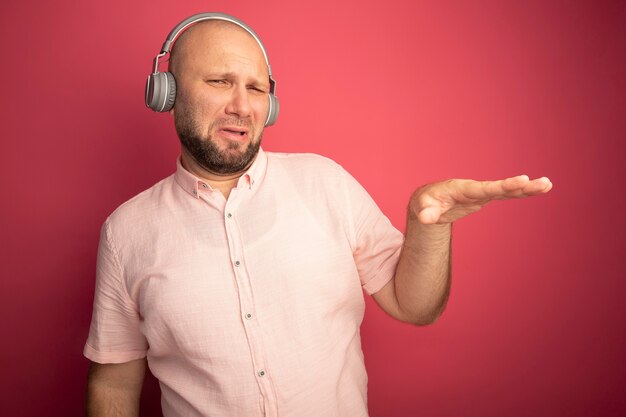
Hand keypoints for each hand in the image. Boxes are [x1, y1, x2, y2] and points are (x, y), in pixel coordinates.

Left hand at [412, 175, 552, 223]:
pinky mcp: (486, 197)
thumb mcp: (423, 208)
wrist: (429, 200)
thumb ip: (426, 213)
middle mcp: (475, 188)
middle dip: (520, 186)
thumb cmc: (426, 202)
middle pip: (501, 187)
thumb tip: (425, 219)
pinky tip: (539, 190)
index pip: (485, 188)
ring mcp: (482, 193)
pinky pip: (506, 194)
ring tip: (548, 184)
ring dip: (526, 188)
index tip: (522, 180)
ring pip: (507, 190)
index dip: (503, 185)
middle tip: (543, 182)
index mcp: (462, 189)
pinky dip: (521, 193)